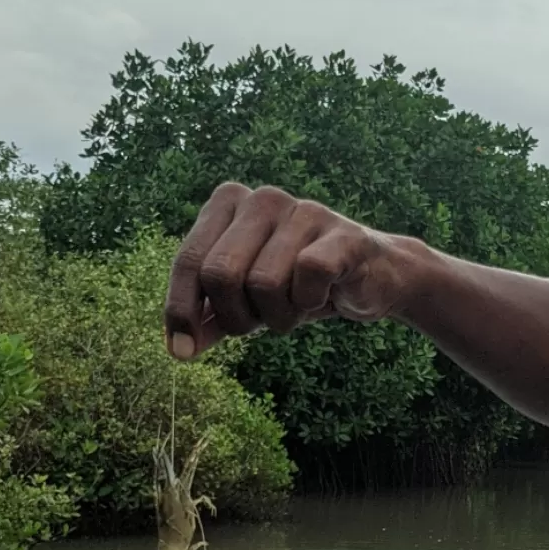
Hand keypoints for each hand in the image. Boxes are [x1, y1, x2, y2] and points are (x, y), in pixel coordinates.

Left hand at [163, 183, 415, 359]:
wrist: (369, 280)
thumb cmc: (295, 285)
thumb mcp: (244, 301)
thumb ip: (208, 319)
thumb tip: (178, 349)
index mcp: (228, 202)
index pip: (189, 261)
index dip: (181, 310)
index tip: (181, 351)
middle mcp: (262, 198)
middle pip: (220, 274)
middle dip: (237, 316)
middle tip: (262, 320)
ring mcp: (304, 211)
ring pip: (264, 283)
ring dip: (279, 315)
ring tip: (297, 305)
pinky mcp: (343, 233)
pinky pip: (308, 276)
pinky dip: (311, 301)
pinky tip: (324, 295)